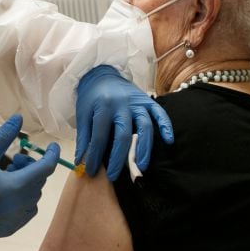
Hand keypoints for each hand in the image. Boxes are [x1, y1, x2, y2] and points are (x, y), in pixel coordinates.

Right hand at [0, 115, 59, 239]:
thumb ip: (4, 136)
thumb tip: (19, 118)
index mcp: (19, 186)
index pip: (46, 167)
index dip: (52, 154)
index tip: (52, 145)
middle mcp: (23, 205)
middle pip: (39, 180)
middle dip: (30, 166)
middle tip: (12, 160)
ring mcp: (17, 220)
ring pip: (34, 195)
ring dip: (27, 183)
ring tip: (6, 176)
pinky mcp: (10, 229)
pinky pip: (26, 211)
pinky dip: (23, 199)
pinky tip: (5, 193)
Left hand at [75, 65, 174, 180]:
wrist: (102, 74)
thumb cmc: (91, 97)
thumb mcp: (83, 114)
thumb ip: (84, 138)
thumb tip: (81, 162)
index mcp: (102, 107)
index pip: (100, 137)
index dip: (96, 156)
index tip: (93, 172)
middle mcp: (122, 104)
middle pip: (123, 135)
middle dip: (119, 159)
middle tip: (114, 176)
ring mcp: (137, 102)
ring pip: (144, 127)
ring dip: (144, 148)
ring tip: (141, 166)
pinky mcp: (147, 100)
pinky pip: (160, 113)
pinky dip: (166, 126)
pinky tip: (168, 140)